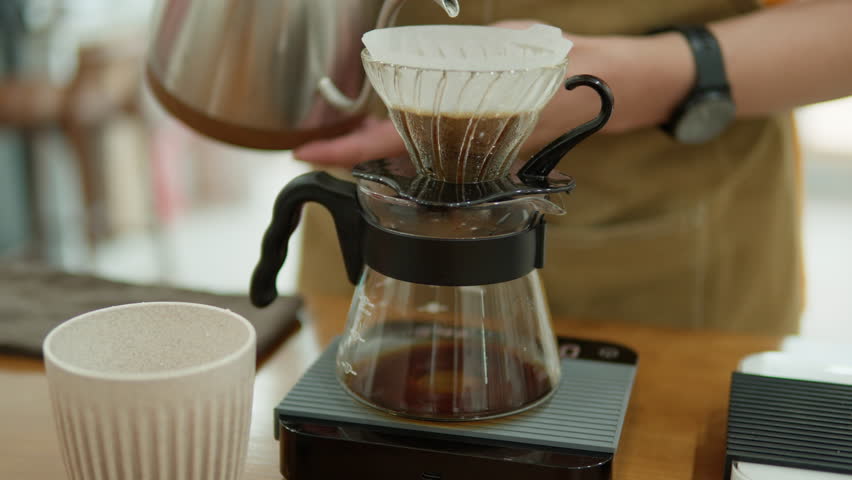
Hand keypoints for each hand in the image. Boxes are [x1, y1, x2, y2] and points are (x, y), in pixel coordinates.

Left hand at [294, 21, 692, 167]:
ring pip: (418, 155)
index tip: (307, 152)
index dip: (347, 148)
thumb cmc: (574, 64)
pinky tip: (404, 132)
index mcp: (472, 123)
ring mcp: (484, 152)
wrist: (622, 88)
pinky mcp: (496, 151)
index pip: (394, 140)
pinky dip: (419, 141)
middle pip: (397, 154)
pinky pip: (445, 150)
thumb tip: (432, 66)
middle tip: (315, 146)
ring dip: (383, 147)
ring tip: (350, 138)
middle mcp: (473, 145)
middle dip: (354, 151)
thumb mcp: (518, 47)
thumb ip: (472, 59)